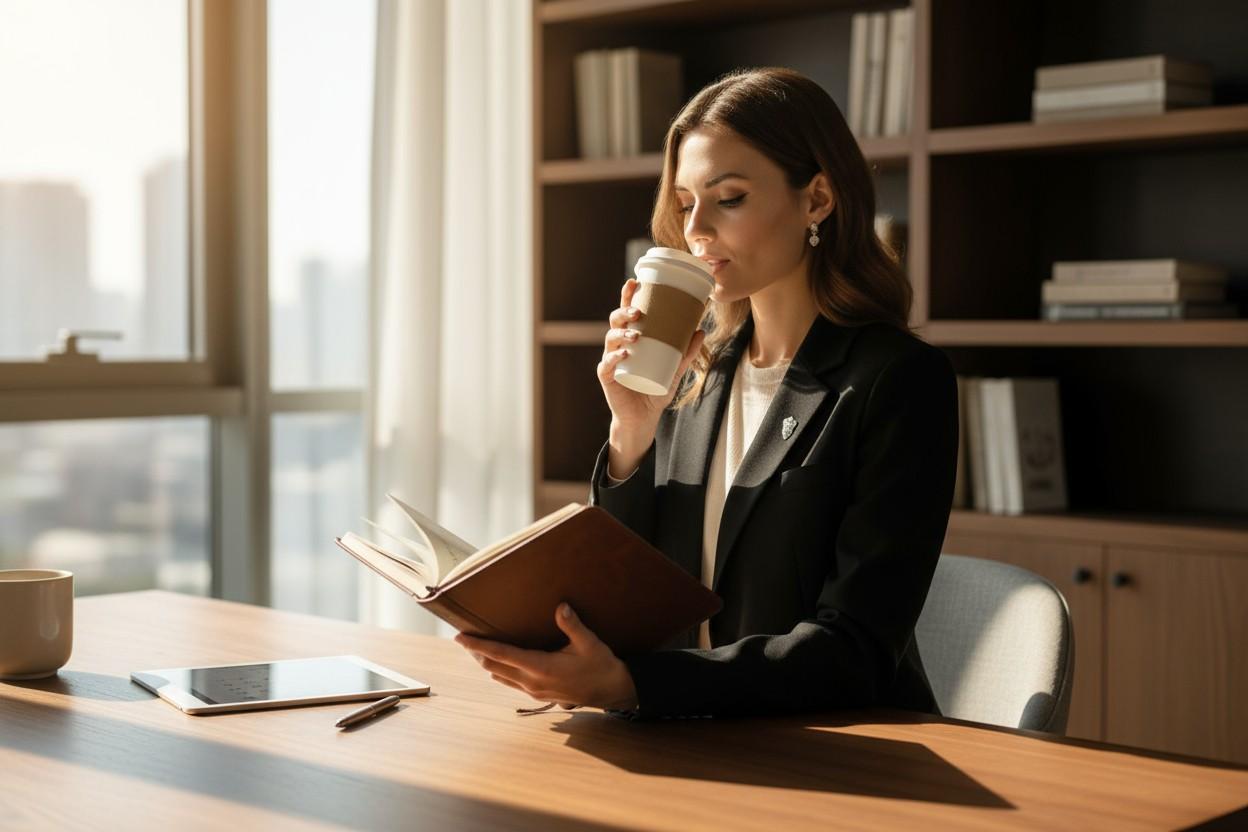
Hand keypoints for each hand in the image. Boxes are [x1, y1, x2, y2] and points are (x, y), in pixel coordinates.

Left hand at [454, 603, 638, 710]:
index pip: (501, 654)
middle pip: (493, 666)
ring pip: (499, 676)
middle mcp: (532, 681)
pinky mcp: (537, 694)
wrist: (612, 692)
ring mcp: (533, 690)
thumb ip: (572, 625)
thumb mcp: (589, 643)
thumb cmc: (601, 666)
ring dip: (486, 661)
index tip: (460, 637)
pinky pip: (509, 681)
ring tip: (475, 646)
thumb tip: (560, 606)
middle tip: (462, 636)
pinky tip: (498, 661)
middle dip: (476, 651)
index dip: (478, 645)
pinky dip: (498, 669)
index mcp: (541, 667)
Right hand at [598, 278, 705, 436]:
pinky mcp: (607, 377)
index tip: (633, 282)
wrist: (643, 418)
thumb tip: (701, 330)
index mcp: (631, 338)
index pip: (627, 312)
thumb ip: (686, 352)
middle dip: (624, 312)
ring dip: (622, 333)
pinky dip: (615, 357)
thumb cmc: (655, 390)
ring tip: (636, 335)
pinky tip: (625, 354)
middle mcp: (618, 345)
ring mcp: (610, 360)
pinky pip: (607, 363)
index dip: (627, 296)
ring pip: (610, 339)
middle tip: (639, 312)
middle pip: (615, 321)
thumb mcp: (675, 370)